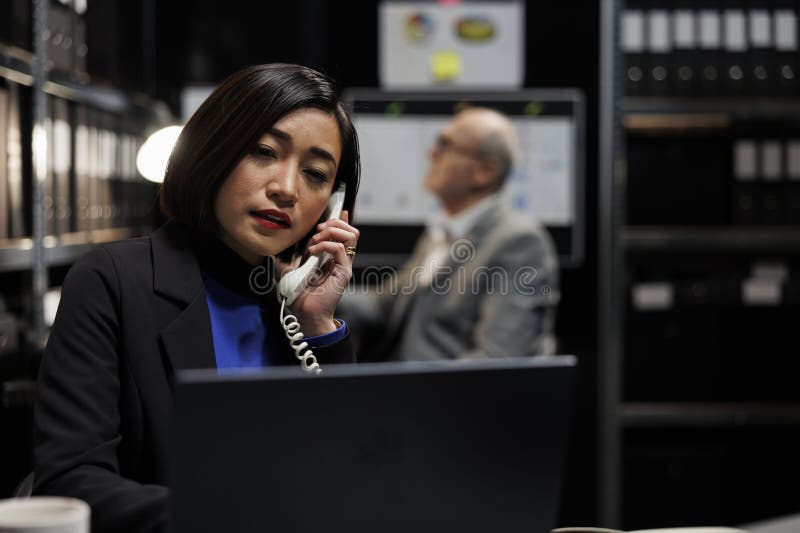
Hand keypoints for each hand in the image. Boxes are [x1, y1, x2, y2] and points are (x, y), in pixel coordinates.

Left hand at [273, 211, 358, 335]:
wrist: (305, 314)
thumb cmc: (299, 294)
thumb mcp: (290, 267)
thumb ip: (293, 253)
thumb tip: (285, 240)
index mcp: (333, 257)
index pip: (344, 233)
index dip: (340, 219)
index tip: (335, 211)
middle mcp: (342, 260)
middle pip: (351, 230)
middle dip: (333, 224)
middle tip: (316, 231)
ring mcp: (344, 265)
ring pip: (351, 236)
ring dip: (331, 232)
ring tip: (314, 241)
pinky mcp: (344, 272)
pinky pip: (341, 249)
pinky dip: (325, 245)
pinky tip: (312, 252)